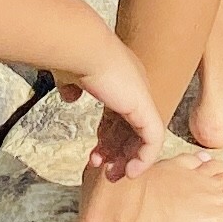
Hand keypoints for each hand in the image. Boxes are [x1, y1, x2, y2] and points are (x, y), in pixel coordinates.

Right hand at [62, 33, 169, 180]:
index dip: (108, 135)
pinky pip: (153, 140)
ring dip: (129, 159)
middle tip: (106, 171)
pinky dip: (144, 159)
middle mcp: (136, 87)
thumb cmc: (72, 56)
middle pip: (132, 127)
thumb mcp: (69, 74)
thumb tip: (69, 97)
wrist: (82, 46)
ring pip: (144, 137)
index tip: (95, 152)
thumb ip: (71, 86)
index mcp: (120, 78)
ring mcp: (142, 98)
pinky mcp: (146, 108)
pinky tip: (130, 172)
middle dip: (119, 151)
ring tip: (113, 175)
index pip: (120, 114)